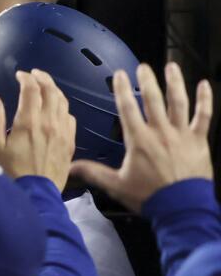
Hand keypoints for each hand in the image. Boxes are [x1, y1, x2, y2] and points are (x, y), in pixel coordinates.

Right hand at [0, 70, 76, 190]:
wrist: (35, 195)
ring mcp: (62, 133)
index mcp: (29, 122)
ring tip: (46, 86)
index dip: (26, 78)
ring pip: (63, 102)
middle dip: (42, 78)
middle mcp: (49, 123)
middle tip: (34, 74)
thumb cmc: (11, 172)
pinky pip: (70, 118)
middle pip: (51, 91)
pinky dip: (63, 108)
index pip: (31, 90)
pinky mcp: (69, 143)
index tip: (20, 75)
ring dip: (54, 90)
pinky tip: (57, 109)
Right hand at [70, 63, 213, 211]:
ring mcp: (181, 135)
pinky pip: (203, 116)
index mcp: (139, 140)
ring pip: (178, 102)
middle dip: (146, 80)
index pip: (127, 108)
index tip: (119, 75)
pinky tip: (205, 85)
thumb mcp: (117, 185)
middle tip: (142, 67)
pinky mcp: (198, 141)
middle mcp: (160, 132)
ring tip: (171, 67)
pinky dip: (205, 100)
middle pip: (153, 99)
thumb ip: (94, 173)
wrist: (181, 208)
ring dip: (174, 82)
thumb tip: (71, 168)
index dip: (121, 89)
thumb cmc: (150, 197)